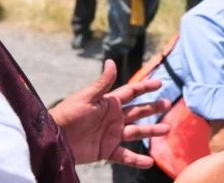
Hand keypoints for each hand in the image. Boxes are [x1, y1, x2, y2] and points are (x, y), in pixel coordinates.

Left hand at [49, 59, 170, 166]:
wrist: (55, 138)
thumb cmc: (69, 114)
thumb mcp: (87, 97)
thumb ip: (103, 83)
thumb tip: (111, 61)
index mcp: (109, 102)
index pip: (132, 92)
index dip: (146, 87)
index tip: (160, 83)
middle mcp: (114, 118)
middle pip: (138, 111)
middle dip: (153, 108)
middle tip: (168, 105)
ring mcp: (112, 134)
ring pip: (137, 132)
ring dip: (151, 131)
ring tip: (167, 129)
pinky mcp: (107, 151)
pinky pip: (125, 156)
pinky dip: (137, 160)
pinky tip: (149, 161)